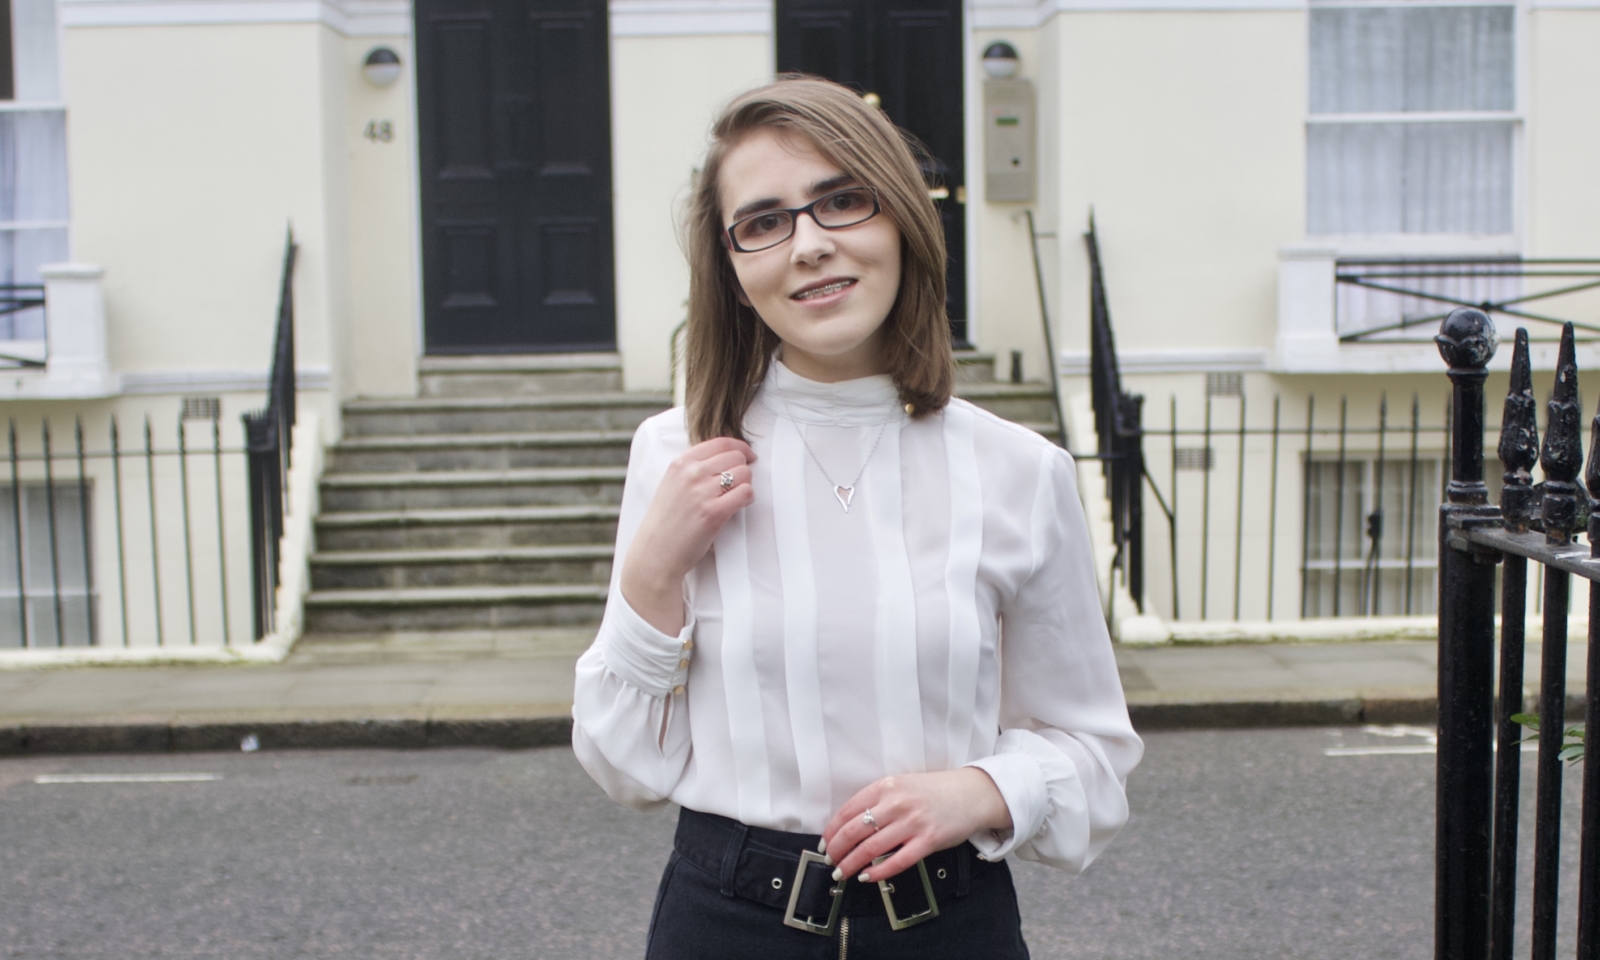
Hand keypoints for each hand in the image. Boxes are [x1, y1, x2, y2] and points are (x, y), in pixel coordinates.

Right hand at [620, 437, 755, 633]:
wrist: (655, 552)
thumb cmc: (666, 521)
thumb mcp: (672, 484)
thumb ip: (693, 468)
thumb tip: (726, 457)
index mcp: (680, 463)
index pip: (721, 442)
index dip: (741, 447)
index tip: (747, 456)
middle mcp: (691, 473)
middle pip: (736, 457)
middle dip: (744, 469)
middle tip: (740, 483)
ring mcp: (702, 492)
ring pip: (744, 473)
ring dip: (746, 485)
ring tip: (736, 497)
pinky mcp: (713, 513)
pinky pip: (746, 493)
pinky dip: (748, 498)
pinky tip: (739, 505)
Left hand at [819, 768, 1011, 884]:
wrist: (971, 793)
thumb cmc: (935, 791)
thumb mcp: (902, 785)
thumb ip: (879, 801)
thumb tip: (851, 826)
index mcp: (886, 786)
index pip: (848, 811)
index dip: (832, 831)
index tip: (825, 843)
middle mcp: (897, 803)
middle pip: (854, 831)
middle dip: (837, 850)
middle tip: (829, 862)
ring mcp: (913, 822)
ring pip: (871, 848)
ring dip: (852, 864)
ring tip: (843, 873)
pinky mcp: (928, 840)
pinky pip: (897, 861)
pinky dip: (878, 873)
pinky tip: (868, 877)